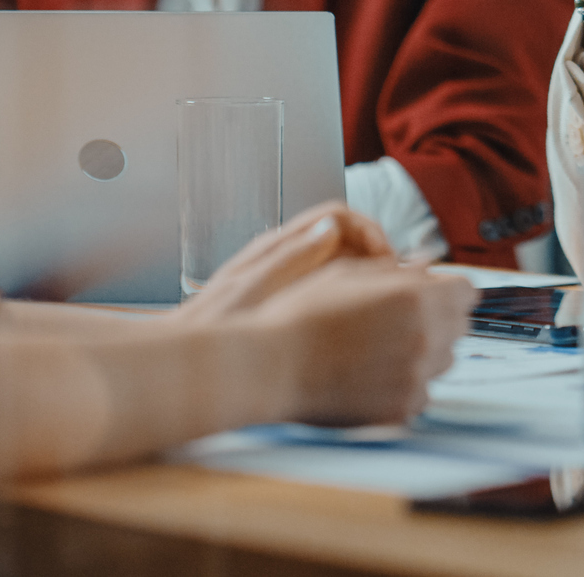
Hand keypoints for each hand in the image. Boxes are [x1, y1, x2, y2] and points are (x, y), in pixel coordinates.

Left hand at [175, 200, 393, 322]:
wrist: (186, 364)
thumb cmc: (212, 330)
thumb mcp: (252, 291)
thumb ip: (293, 256)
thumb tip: (334, 226)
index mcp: (279, 246)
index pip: (339, 217)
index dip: (371, 233)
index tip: (387, 262)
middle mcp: (288, 258)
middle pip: (350, 240)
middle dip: (379, 259)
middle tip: (397, 289)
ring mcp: (293, 282)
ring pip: (346, 268)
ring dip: (371, 283)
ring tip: (387, 309)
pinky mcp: (295, 309)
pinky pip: (337, 295)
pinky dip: (357, 304)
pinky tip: (367, 329)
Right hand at [260, 261, 474, 426]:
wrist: (271, 367)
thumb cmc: (304, 315)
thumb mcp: (351, 274)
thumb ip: (399, 272)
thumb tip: (429, 268)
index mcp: (417, 297)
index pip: (467, 291)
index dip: (448, 289)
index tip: (432, 293)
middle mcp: (425, 338)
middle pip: (459, 325)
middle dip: (439, 317)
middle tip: (400, 319)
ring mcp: (417, 377)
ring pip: (445, 359)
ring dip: (426, 351)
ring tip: (382, 347)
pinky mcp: (403, 408)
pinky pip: (423, 391)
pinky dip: (408, 383)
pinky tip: (373, 374)